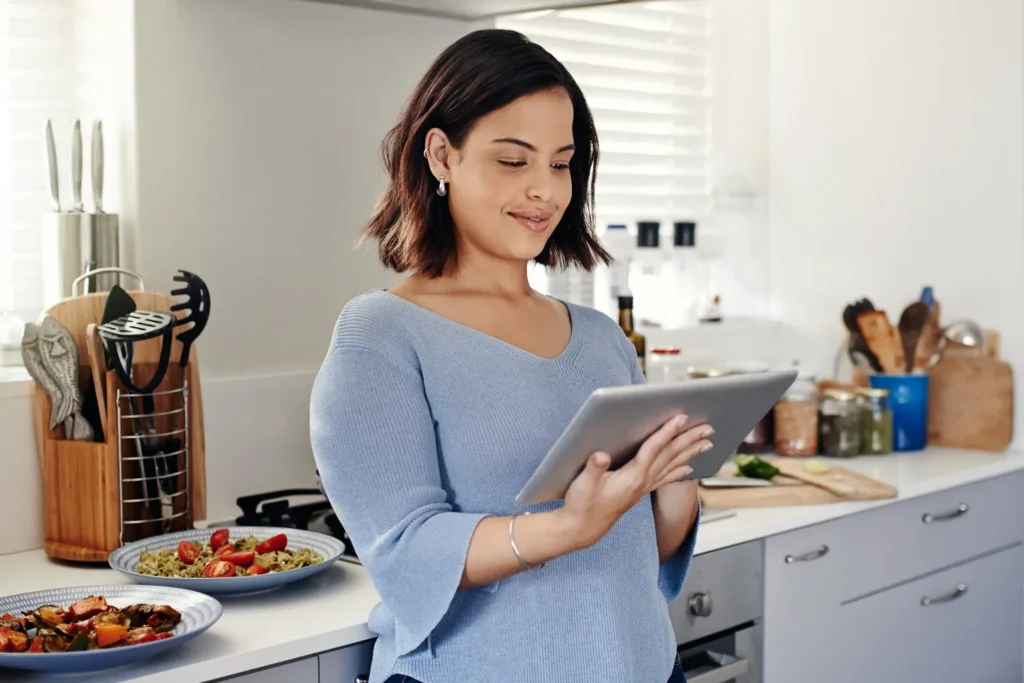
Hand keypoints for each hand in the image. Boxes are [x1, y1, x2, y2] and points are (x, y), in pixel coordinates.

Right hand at [558, 414, 712, 549]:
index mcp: (631, 477)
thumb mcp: (583, 484)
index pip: (654, 449)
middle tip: (708, 428)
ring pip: (672, 466)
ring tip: (706, 443)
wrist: (581, 528)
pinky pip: (665, 478)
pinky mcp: (639, 492)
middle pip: (670, 456)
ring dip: (690, 453)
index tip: (682, 418)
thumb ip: (594, 468)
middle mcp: (642, 482)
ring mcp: (643, 488)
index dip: (667, 432)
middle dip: (689, 440)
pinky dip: (679, 471)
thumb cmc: (581, 505)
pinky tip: (689, 468)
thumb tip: (601, 455)